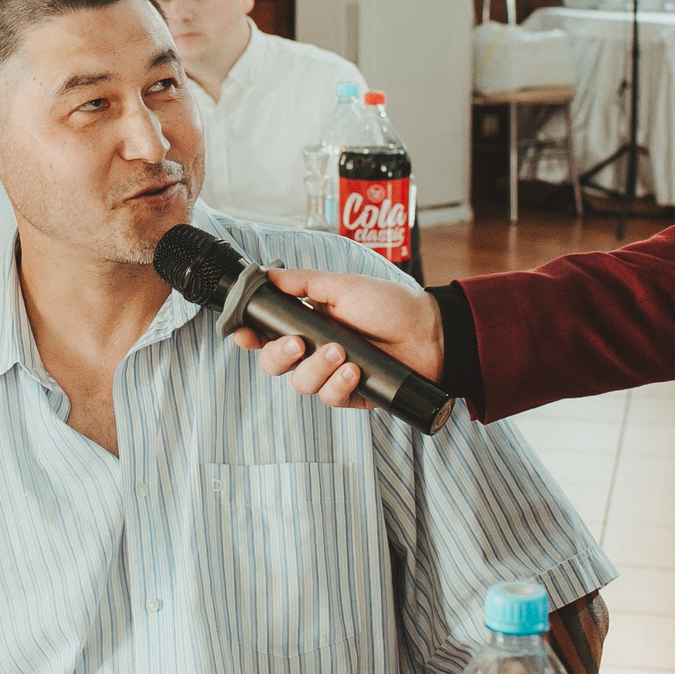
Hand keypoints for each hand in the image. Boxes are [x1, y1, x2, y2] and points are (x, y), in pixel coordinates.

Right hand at [230, 268, 445, 411]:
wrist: (431, 332)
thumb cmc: (390, 304)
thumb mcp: (344, 286)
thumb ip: (304, 283)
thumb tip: (268, 275)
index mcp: (308, 322)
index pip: (268, 334)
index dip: (250, 337)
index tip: (243, 333)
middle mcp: (315, 350)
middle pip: (275, 364)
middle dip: (279, 356)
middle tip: (299, 344)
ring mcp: (333, 374)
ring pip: (301, 384)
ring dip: (316, 369)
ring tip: (341, 353)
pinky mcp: (352, 394)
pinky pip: (330, 398)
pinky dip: (339, 385)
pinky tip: (355, 371)